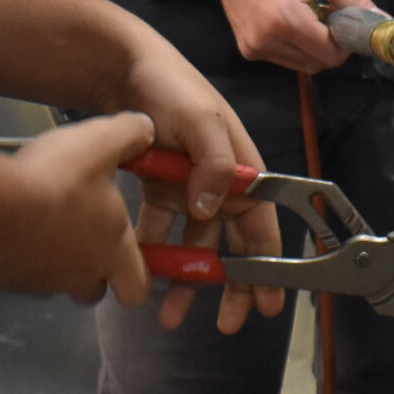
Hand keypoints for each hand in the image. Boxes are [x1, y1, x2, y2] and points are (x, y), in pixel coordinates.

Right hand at [0, 111, 153, 304]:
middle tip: (87, 238)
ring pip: (56, 282)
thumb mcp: (103, 141)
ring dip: (55, 259)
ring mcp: (40, 280)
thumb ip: (131, 134)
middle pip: (95, 290)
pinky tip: (15, 224)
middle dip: (94, 271)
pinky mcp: (5, 278)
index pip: (138, 287)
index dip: (139, 277)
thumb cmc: (53, 181)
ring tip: (47, 223)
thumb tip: (145, 130)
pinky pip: (19, 273)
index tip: (135, 260)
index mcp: (112, 249)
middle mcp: (80, 273)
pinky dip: (21, 254)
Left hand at [118, 45, 286, 332]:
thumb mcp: (200, 120)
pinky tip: (141, 273)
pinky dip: (153, 253)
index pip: (263, 225)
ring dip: (187, 279)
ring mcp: (190, 187)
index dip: (269, 266)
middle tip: (227, 324)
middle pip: (233, 243)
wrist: (124, 68)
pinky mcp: (159, 188)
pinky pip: (160, 229)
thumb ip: (213, 162)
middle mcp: (221, 183)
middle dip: (233, 286)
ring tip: (171, 316)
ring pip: (195, 243)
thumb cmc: (173, 88)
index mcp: (243, 169)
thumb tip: (211, 207)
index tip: (270, 304)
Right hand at [217, 0, 372, 73]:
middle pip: (317, 63)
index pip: (330, 54)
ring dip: (313, 47)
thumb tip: (381, 21)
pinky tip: (290, 22)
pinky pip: (285, 59)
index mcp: (284, 20)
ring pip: (303, 65)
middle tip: (326, 14)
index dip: (345, 40)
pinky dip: (296, 46)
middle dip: (330, 44)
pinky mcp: (247, 50)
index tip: (344, 19)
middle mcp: (265, 41)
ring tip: (306, 15)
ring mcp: (254, 48)